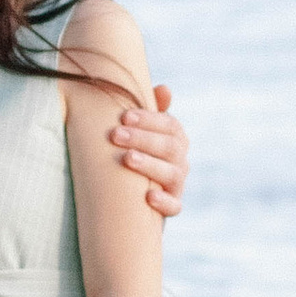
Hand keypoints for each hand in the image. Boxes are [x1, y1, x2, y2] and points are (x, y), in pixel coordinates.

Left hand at [111, 82, 187, 218]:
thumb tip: (165, 89)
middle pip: (171, 147)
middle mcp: (180, 161)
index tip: (124, 116)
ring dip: (150, 165)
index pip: (170, 125)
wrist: (127, 198)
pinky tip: (148, 197)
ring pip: (172, 174)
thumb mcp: (138, 132)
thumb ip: (149, 111)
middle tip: (116, 135)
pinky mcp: (172, 207)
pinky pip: (174, 206)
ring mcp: (177, 185)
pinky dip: (164, 202)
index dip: (149, 119)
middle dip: (143, 139)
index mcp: (175, 140)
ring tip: (128, 158)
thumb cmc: (132, 153)